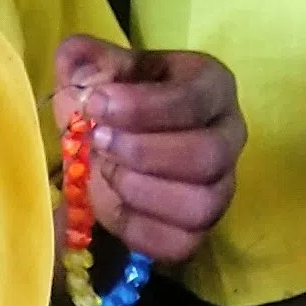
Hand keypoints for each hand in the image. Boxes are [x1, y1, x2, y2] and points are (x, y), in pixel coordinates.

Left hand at [56, 36, 243, 269]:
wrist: (112, 150)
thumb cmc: (117, 104)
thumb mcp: (100, 72)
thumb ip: (85, 61)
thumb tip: (76, 64)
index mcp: (211, 86)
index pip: (193, 99)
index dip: (142, 107)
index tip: (96, 105)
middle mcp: (228, 137)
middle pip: (206, 156)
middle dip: (142, 153)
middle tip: (98, 143)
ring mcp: (220, 189)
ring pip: (200, 206)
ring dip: (141, 191)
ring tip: (105, 172)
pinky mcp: (200, 230)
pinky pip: (181, 244)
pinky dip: (138, 230)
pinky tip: (111, 206)